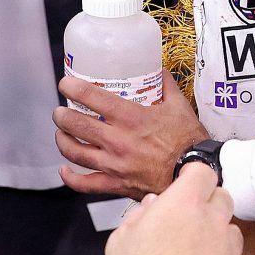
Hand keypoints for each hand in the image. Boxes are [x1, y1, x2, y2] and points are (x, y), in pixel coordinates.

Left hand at [54, 72, 205, 199]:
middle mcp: (118, 141)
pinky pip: (85, 184)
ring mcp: (114, 164)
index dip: (74, 88)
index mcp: (132, 118)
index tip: (65, 83)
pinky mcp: (116, 184)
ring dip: (63, 140)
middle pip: (77, 125)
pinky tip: (64, 170)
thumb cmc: (188, 140)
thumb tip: (158, 70)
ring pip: (75, 152)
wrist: (195, 171)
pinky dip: (70, 178)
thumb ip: (167, 86)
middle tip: (60, 110)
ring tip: (61, 133)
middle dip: (62, 115)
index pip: (93, 98)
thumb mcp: (180, 106)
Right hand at [104, 163, 243, 254]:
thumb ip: (139, 216)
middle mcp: (212, 222)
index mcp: (184, 205)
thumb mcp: (121, 241)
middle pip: (223, 197)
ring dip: (218, 236)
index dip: (194, 175)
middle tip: (191, 218)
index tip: (187, 182)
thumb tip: (151, 204)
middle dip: (210, 202)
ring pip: (231, 231)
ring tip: (196, 253)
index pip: (203, 171)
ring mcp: (228, 250)